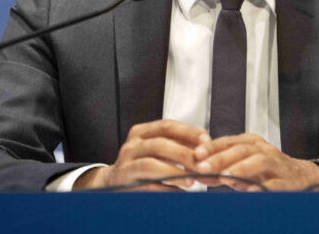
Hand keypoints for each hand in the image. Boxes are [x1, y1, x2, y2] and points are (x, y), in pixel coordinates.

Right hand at [74, 119, 210, 190]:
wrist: (113, 182)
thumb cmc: (141, 163)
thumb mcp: (157, 149)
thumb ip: (178, 144)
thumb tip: (205, 142)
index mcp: (141, 132)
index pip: (166, 126)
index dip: (187, 132)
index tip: (205, 139)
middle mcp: (132, 146)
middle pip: (159, 144)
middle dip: (184, 154)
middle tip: (203, 163)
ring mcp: (126, 165)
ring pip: (151, 165)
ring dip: (174, 173)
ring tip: (192, 180)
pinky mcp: (124, 184)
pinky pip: (146, 187)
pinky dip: (165, 190)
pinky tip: (179, 192)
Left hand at [194, 133, 318, 191]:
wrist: (301, 177)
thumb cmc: (269, 170)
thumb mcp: (244, 167)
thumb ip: (221, 169)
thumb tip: (196, 173)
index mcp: (251, 144)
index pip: (228, 141)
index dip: (212, 146)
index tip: (196, 153)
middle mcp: (263, 150)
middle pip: (241, 150)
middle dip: (221, 157)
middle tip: (204, 166)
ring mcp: (276, 165)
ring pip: (258, 161)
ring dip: (240, 168)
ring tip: (225, 176)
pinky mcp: (287, 181)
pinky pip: (274, 183)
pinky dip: (262, 186)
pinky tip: (251, 190)